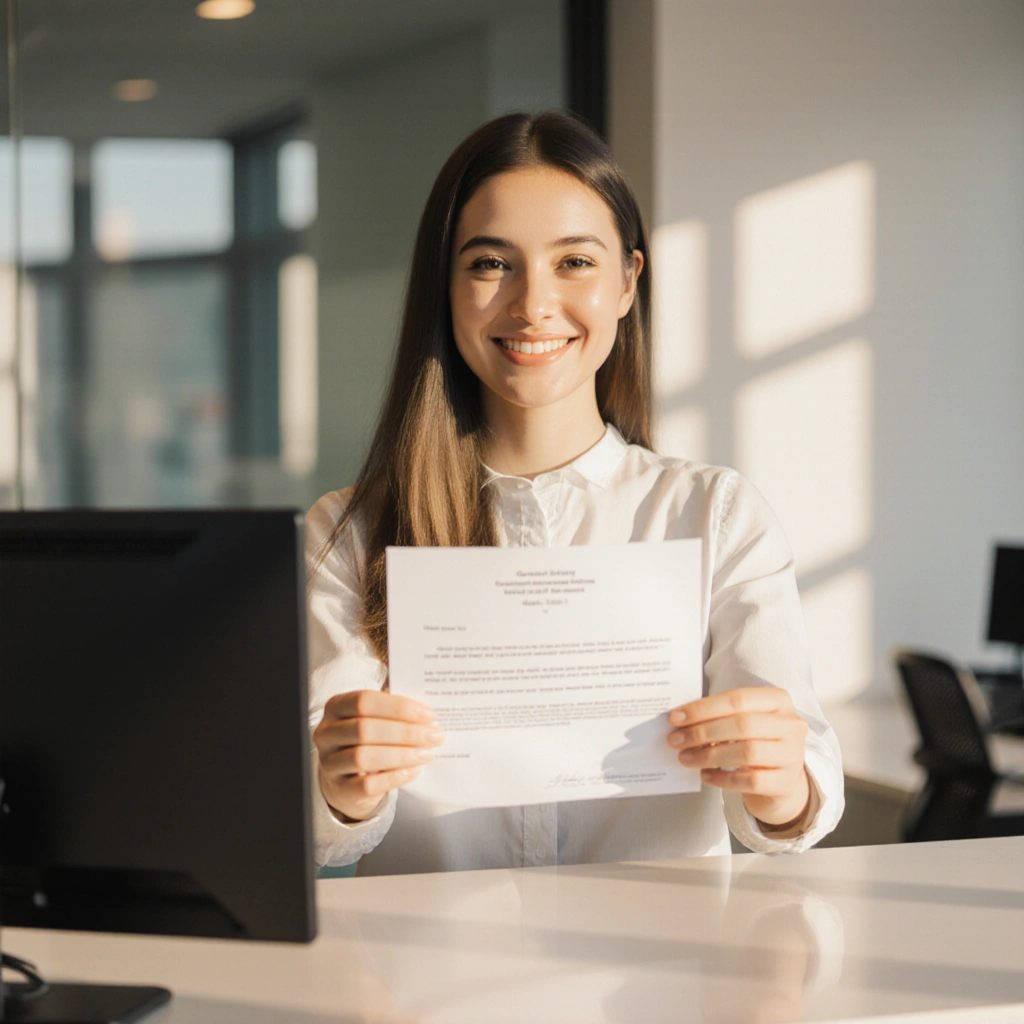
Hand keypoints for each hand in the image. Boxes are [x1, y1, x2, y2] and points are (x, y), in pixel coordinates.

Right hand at [313, 690, 444, 821]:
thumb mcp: (375, 719)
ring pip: (363, 757)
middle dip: (405, 732)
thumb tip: (427, 715)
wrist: (347, 777)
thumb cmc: (367, 739)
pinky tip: (414, 771)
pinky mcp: (340, 789)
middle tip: (433, 736)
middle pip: (364, 729)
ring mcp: (329, 763)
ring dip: (401, 755)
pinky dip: (395, 777)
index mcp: (336, 707)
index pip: (364, 701)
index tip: (428, 715)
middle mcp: (326, 733)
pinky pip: (367, 785)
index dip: (398, 707)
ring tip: (426, 753)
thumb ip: (395, 711)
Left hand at [667, 687, 810, 827]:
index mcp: (778, 700)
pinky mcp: (787, 783)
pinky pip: (751, 781)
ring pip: (747, 752)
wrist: (782, 778)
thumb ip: (720, 715)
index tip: (676, 718)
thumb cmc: (756, 740)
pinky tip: (705, 775)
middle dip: (703, 732)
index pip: (737, 699)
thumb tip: (680, 719)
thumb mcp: (745, 720)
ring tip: (685, 758)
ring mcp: (793, 755)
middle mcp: (791, 725)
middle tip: (676, 740)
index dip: (704, 708)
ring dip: (709, 755)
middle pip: (742, 725)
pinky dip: (723, 778)